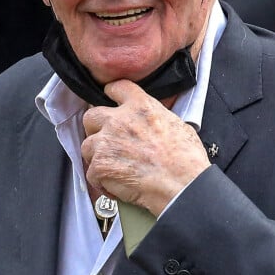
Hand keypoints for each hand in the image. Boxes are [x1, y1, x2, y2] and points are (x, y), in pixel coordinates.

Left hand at [82, 80, 209, 216]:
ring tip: (115, 169)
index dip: (111, 96)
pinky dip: (101, 181)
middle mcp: (119, 120)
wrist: (183, 184)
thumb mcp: (177, 124)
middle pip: (91, 116)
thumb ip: (156, 118)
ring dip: (98, 157)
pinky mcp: (100, 165)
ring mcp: (107, 142)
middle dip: (96, 129)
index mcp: (140, 106)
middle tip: (108, 142)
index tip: (110, 103)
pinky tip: (117, 186)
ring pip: (87, 146)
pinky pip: (91, 173)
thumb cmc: (187, 159)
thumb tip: (152, 124)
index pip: (116, 88)